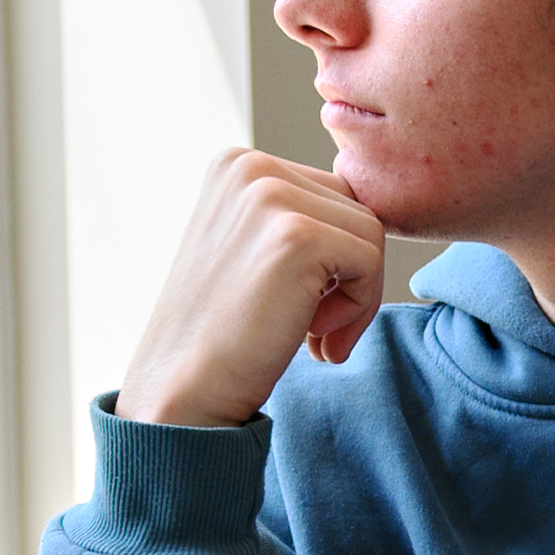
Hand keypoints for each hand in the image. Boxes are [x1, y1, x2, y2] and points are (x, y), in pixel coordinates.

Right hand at [116, 150, 389, 427]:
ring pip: (371, 233)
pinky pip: (371, 260)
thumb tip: (369, 216)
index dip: (331, 258)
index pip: (332, 193)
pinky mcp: (297, 235)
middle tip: (309, 328)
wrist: (183, 392)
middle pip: (356, 207)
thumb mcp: (249, 249)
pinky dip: (358, 309)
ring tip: (311, 335)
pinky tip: (313, 338)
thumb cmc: (221, 335)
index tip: (299, 306)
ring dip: (356, 296)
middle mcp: (249, 166)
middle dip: (347, 275)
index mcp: (236, 163)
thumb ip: (295, 217)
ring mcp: (270, 196)